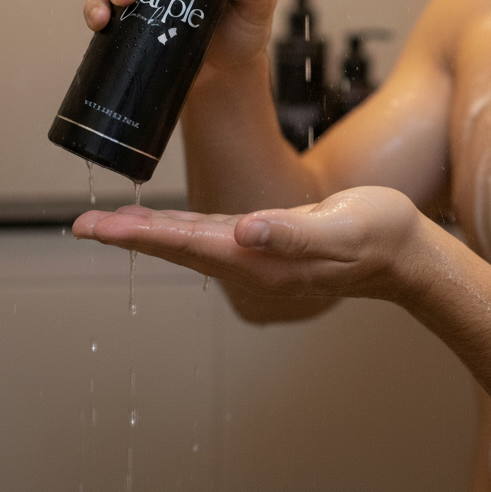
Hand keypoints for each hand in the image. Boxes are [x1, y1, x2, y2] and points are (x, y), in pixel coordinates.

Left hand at [72, 187, 425, 301]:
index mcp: (265, 260)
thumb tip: (244, 230)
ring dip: (151, 237)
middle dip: (131, 237)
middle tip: (84, 226)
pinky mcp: (269, 249)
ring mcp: (261, 262)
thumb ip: (293, 232)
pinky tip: (170, 228)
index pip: (189, 246)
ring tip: (113, 226)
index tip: (99, 228)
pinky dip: (183, 234)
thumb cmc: (380, 235)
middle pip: (180, 250)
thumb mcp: (343, 226)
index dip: (142, 235)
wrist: (406, 253)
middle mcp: (255, 266)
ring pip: (193, 248)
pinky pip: (214, 243)